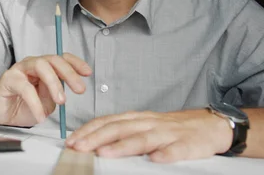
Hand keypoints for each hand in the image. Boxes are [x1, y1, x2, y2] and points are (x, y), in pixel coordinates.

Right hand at [0, 53, 91, 126]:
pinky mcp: (8, 79)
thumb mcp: (46, 102)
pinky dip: (35, 103)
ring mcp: (19, 70)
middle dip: (69, 73)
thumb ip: (56, 94)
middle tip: (80, 89)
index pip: (62, 59)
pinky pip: (25, 88)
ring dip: (54, 83)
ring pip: (40, 66)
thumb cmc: (21, 106)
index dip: (76, 63)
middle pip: (53, 60)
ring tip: (61, 101)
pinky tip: (40, 116)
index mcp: (43, 68)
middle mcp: (32, 64)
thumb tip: (66, 90)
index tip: (88, 73)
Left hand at [66, 109, 233, 162]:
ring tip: (105, 154)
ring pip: (143, 138)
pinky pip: (176, 150)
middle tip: (79, 148)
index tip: (71, 141)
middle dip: (96, 138)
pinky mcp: (187, 144)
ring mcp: (167, 133)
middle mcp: (148, 123)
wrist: (207, 124)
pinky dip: (166, 154)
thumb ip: (120, 131)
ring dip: (123, 146)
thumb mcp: (142, 125)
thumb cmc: (169, 128)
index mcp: (136, 118)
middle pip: (119, 129)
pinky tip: (156, 160)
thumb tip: (91, 142)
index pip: (107, 122)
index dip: (88, 131)